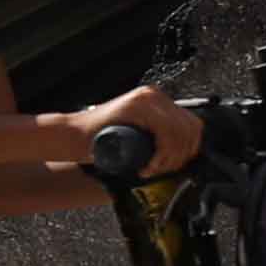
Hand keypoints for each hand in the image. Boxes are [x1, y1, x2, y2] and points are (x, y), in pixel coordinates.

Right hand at [87, 86, 201, 173]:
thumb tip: (181, 156)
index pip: (192, 125)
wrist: (73, 136)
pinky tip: (146, 166)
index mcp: (158, 101)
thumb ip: (156, 139)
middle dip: (180, 156)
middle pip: (190, 129)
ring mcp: (146, 99)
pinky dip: (160, 155)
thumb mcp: (138, 138)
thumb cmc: (101, 142)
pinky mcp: (136, 107)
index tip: (174, 166)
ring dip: (169, 159)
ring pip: (179, 133)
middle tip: (160, 170)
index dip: (189, 149)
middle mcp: (155, 95)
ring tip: (150, 170)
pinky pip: (165, 133)